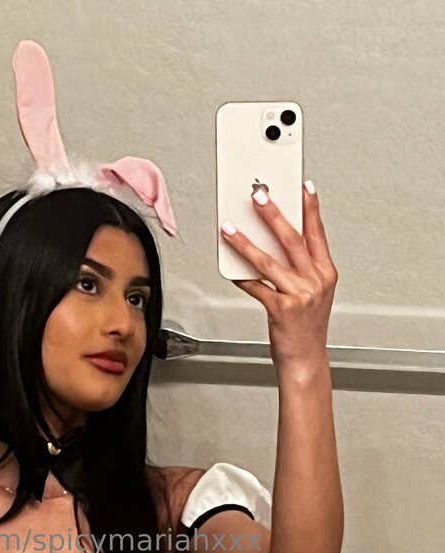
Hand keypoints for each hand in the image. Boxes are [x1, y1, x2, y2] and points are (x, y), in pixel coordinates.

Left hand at [220, 183, 337, 373]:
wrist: (305, 360)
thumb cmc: (306, 329)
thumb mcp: (312, 294)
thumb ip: (298, 269)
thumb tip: (272, 244)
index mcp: (326, 273)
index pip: (317, 233)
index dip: (311, 208)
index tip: (304, 186)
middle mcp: (315, 281)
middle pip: (292, 240)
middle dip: (273, 214)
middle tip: (259, 195)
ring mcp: (299, 295)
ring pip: (268, 261)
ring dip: (246, 243)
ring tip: (231, 228)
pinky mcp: (281, 309)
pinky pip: (256, 287)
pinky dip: (241, 277)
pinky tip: (230, 268)